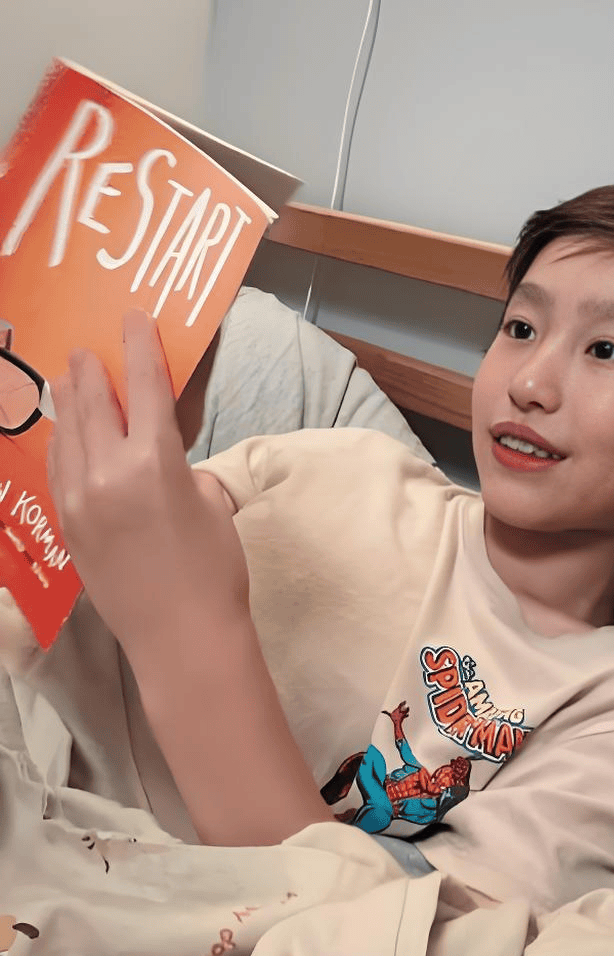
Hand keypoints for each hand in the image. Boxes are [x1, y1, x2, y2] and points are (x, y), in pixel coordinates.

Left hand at [47, 310, 249, 670]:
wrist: (182, 638)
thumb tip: (160, 457)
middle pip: (94, 403)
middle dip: (92, 370)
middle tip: (90, 347)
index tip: (132, 318)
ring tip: (68, 377)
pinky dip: (61, 442)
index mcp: (154, 460)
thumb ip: (182, 467)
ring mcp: (79, 501)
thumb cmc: (214, 569)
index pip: (144, 387)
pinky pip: (58, 470)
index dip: (139, 346)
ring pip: (66, 434)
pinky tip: (63, 431)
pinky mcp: (67, 527)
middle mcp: (107, 472)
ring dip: (69, 401)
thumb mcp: (212, 502)